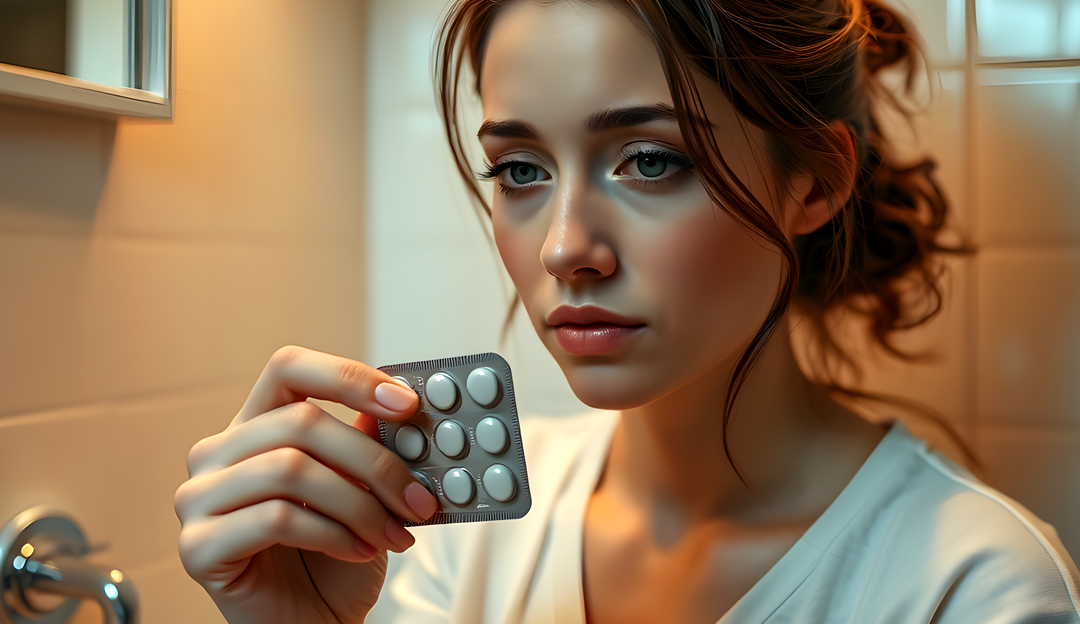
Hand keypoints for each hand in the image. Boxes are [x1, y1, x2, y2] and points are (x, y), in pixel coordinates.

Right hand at [174, 346, 440, 623]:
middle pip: (299, 421)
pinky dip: (332, 533)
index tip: (405, 403)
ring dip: (359, 504)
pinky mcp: (197, 545)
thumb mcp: (365, 493)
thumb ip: (369, 445)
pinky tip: (357, 549)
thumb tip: (398, 407)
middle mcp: (217, 453)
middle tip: (419, 496)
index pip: (289, 368)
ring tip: (392, 533)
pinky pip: (274, 518)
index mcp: (255, 427)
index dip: (347, 376)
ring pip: (289, 469)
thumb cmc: (335, 561)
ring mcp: (198, 498)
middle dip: (373, 460)